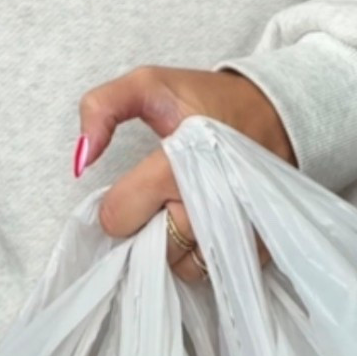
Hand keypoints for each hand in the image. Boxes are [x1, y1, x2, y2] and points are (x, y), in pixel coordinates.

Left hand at [76, 66, 294, 283]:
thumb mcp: (149, 82)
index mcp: (177, 163)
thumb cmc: (207, 98)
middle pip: (152, 247)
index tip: (135, 185)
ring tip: (184, 208)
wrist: (275, 110)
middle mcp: (209, 202)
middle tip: (162, 194)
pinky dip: (202, 254)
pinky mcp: (259, 246)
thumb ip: (102, 107)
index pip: (119, 216)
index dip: (118, 203)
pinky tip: (205, 223)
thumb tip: (81, 159)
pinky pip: (213, 272)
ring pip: (182, 267)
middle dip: (149, 224)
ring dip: (175, 246)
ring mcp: (238, 228)